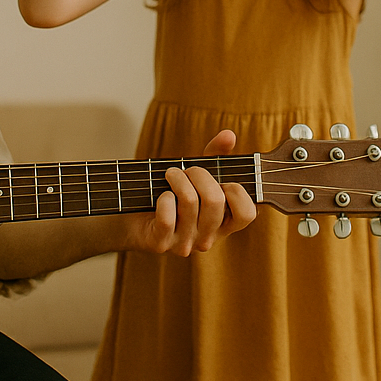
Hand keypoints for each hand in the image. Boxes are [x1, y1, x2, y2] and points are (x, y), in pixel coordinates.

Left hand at [122, 129, 257, 255]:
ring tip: (170, 174)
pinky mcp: (161, 244)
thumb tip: (229, 135)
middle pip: (215, 200)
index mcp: (223, 225)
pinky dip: (163, 197)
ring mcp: (185, 244)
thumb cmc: (172, 193)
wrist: (133, 216)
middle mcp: (207, 239)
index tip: (222, 181)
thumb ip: (216, 155)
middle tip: (187, 170)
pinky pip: (167, 215)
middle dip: (199, 174)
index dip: (237, 192)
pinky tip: (162, 196)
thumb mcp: (197, 175)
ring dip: (177, 179)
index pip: (247, 214)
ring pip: (189, 202)